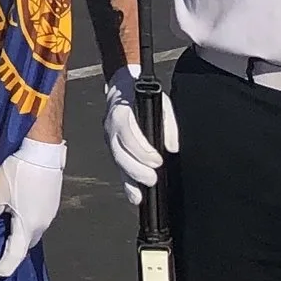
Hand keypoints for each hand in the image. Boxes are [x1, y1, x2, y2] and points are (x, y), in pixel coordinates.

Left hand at [0, 139, 66, 279]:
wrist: (42, 150)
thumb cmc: (21, 171)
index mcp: (28, 225)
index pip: (16, 253)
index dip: (5, 265)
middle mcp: (43, 223)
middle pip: (26, 243)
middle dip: (14, 248)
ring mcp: (50, 212)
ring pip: (33, 229)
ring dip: (20, 232)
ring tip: (5, 229)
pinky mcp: (52, 201)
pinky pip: (38, 218)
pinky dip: (27, 220)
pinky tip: (17, 211)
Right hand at [102, 68, 175, 204]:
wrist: (120, 85)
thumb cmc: (140, 92)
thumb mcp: (160, 100)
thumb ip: (167, 122)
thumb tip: (171, 146)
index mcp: (120, 110)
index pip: (127, 132)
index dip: (141, 149)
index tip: (158, 160)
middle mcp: (110, 126)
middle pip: (119, 151)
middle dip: (135, 168)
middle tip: (152, 179)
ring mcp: (109, 137)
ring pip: (116, 161)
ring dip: (129, 178)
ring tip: (141, 194)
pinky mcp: (113, 147)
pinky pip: (118, 165)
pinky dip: (126, 182)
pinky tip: (135, 195)